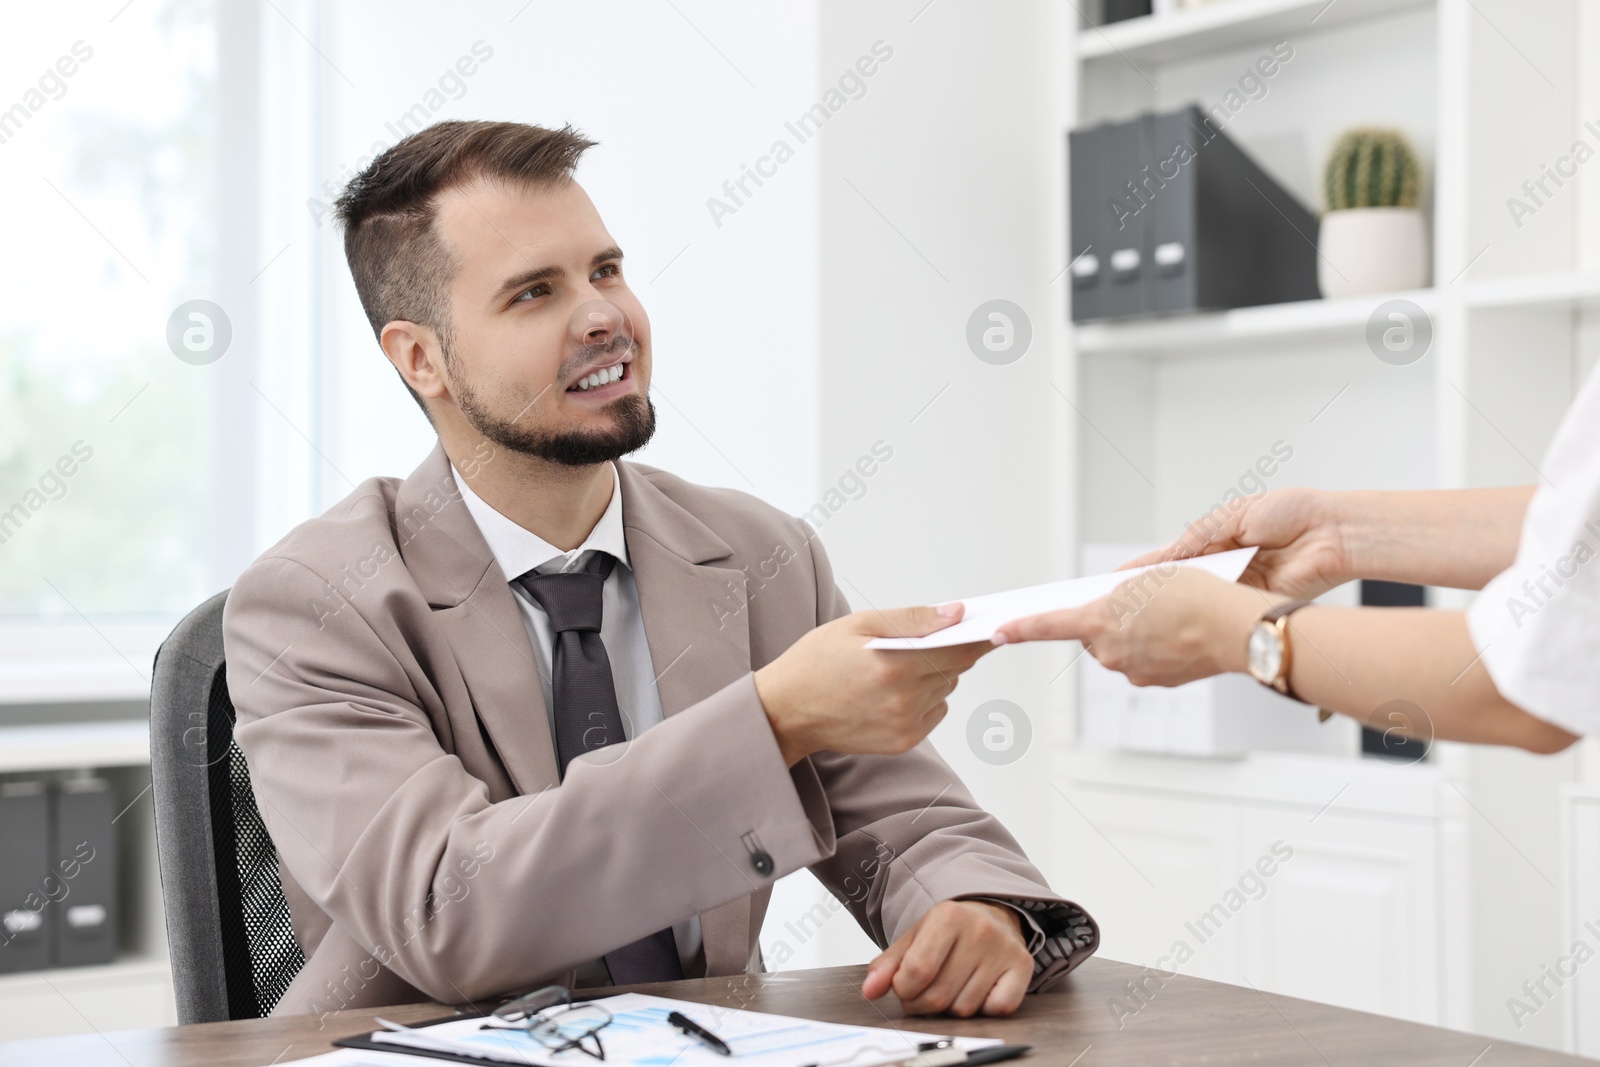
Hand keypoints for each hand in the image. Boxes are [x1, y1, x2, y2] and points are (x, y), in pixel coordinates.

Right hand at [754, 605, 991, 765]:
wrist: (787, 711)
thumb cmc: (816, 661)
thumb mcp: (857, 625)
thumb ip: (911, 619)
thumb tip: (956, 613)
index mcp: (895, 666)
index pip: (959, 649)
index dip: (979, 635)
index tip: (993, 624)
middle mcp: (905, 700)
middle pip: (956, 668)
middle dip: (952, 649)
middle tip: (937, 636)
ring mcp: (906, 725)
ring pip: (945, 688)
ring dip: (935, 672)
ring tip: (899, 664)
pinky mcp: (903, 742)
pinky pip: (934, 711)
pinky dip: (925, 696)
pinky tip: (893, 689)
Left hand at [861, 900, 1033, 1016]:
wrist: (991, 914)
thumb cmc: (949, 931)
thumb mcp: (914, 937)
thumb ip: (887, 965)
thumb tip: (870, 990)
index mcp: (947, 916)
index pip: (916, 971)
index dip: (903, 989)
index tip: (904, 985)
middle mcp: (980, 930)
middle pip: (939, 996)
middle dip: (922, 1003)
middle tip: (923, 992)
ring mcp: (1004, 948)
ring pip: (965, 1008)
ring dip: (951, 1007)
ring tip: (952, 985)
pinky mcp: (1023, 966)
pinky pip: (997, 1009)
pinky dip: (984, 1007)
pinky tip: (979, 988)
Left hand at [992, 568, 1271, 686]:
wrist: (1236, 629)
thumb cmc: (1195, 595)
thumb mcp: (1148, 578)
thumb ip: (1119, 593)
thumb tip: (1111, 606)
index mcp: (1099, 623)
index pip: (1049, 626)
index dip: (1022, 628)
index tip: (999, 632)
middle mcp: (1109, 653)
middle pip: (1093, 634)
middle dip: (1107, 619)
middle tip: (1139, 602)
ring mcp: (1133, 671)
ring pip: (1120, 647)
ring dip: (1134, 632)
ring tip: (1169, 614)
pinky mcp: (1156, 681)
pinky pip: (1144, 660)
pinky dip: (1155, 647)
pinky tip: (1180, 632)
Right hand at [1121, 488, 1348, 599]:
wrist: (1332, 533)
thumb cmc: (1292, 513)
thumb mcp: (1233, 516)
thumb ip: (1197, 538)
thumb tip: (1166, 558)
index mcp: (1215, 541)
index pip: (1169, 558)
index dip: (1141, 570)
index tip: (1111, 582)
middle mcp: (1223, 566)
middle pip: (1178, 584)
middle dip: (1149, 594)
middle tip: (1117, 603)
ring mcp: (1237, 586)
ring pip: (1196, 600)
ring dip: (1173, 606)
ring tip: (1140, 613)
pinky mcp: (1252, 601)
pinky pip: (1221, 609)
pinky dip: (1203, 613)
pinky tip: (1182, 617)